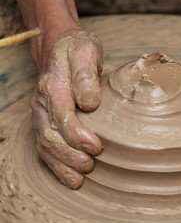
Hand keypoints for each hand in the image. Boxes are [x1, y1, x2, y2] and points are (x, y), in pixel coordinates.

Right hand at [30, 29, 102, 188]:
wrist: (58, 45)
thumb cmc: (77, 48)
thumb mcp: (87, 50)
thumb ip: (86, 75)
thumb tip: (90, 103)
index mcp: (53, 84)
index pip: (62, 115)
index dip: (78, 135)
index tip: (96, 147)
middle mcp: (42, 101)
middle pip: (51, 136)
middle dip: (70, 155)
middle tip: (90, 165)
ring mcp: (41, 113)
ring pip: (45, 145)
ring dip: (62, 164)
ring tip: (80, 178)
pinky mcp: (44, 120)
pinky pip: (44, 146)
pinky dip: (55, 164)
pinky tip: (69, 176)